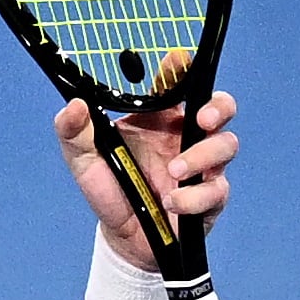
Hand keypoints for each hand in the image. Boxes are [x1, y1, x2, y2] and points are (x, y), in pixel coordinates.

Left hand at [54, 80, 238, 267]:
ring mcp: (202, 166)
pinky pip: (216, 191)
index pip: (178, 83)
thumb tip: (74, 105)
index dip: (183, 68)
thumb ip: (73, 132)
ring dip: (202, 157)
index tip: (177, 60)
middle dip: (219, 107)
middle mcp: (185, 136)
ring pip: (226, 146)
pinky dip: (193, 197)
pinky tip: (172, 203)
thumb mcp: (83, 160)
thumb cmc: (109, 190)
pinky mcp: (210, 197)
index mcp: (159, 118)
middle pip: (221, 107)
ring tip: (173, 173)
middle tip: (202, 119)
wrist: (123, 239)